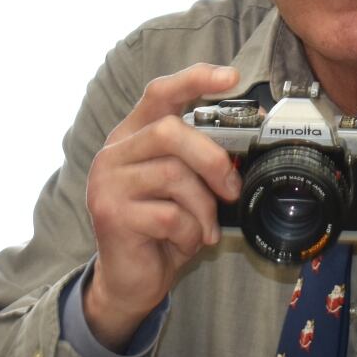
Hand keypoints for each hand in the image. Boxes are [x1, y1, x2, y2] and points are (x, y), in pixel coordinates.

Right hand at [83, 63, 239, 350]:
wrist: (132, 279)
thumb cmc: (164, 225)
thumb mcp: (186, 184)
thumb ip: (202, 156)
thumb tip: (248, 137)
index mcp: (134, 135)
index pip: (161, 93)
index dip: (195, 79)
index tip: (232, 77)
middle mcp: (115, 152)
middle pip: (170, 131)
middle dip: (212, 159)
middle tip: (232, 187)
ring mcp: (108, 182)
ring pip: (174, 175)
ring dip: (203, 206)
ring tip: (205, 226)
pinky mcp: (111, 214)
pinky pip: (170, 214)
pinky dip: (191, 231)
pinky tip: (188, 240)